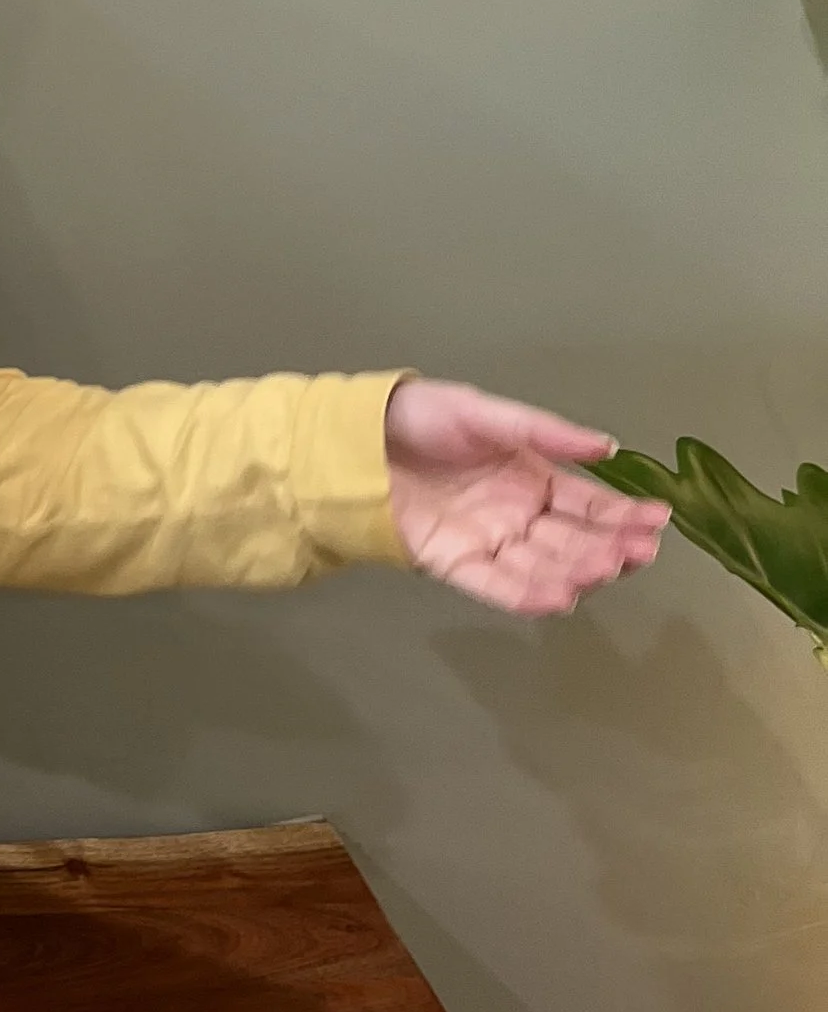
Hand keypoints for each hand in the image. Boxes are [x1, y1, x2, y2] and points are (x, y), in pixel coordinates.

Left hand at [383, 376, 668, 614]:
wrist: (354, 438)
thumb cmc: (419, 419)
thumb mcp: (484, 413)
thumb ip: (544, 432)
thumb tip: (607, 444)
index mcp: (531, 478)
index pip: (588, 503)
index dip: (623, 514)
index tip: (657, 522)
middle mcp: (517, 515)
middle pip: (573, 540)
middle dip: (608, 547)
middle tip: (639, 552)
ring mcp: (488, 542)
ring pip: (542, 566)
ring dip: (575, 571)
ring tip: (602, 569)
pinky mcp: (454, 563)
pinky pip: (497, 585)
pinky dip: (527, 594)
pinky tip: (559, 597)